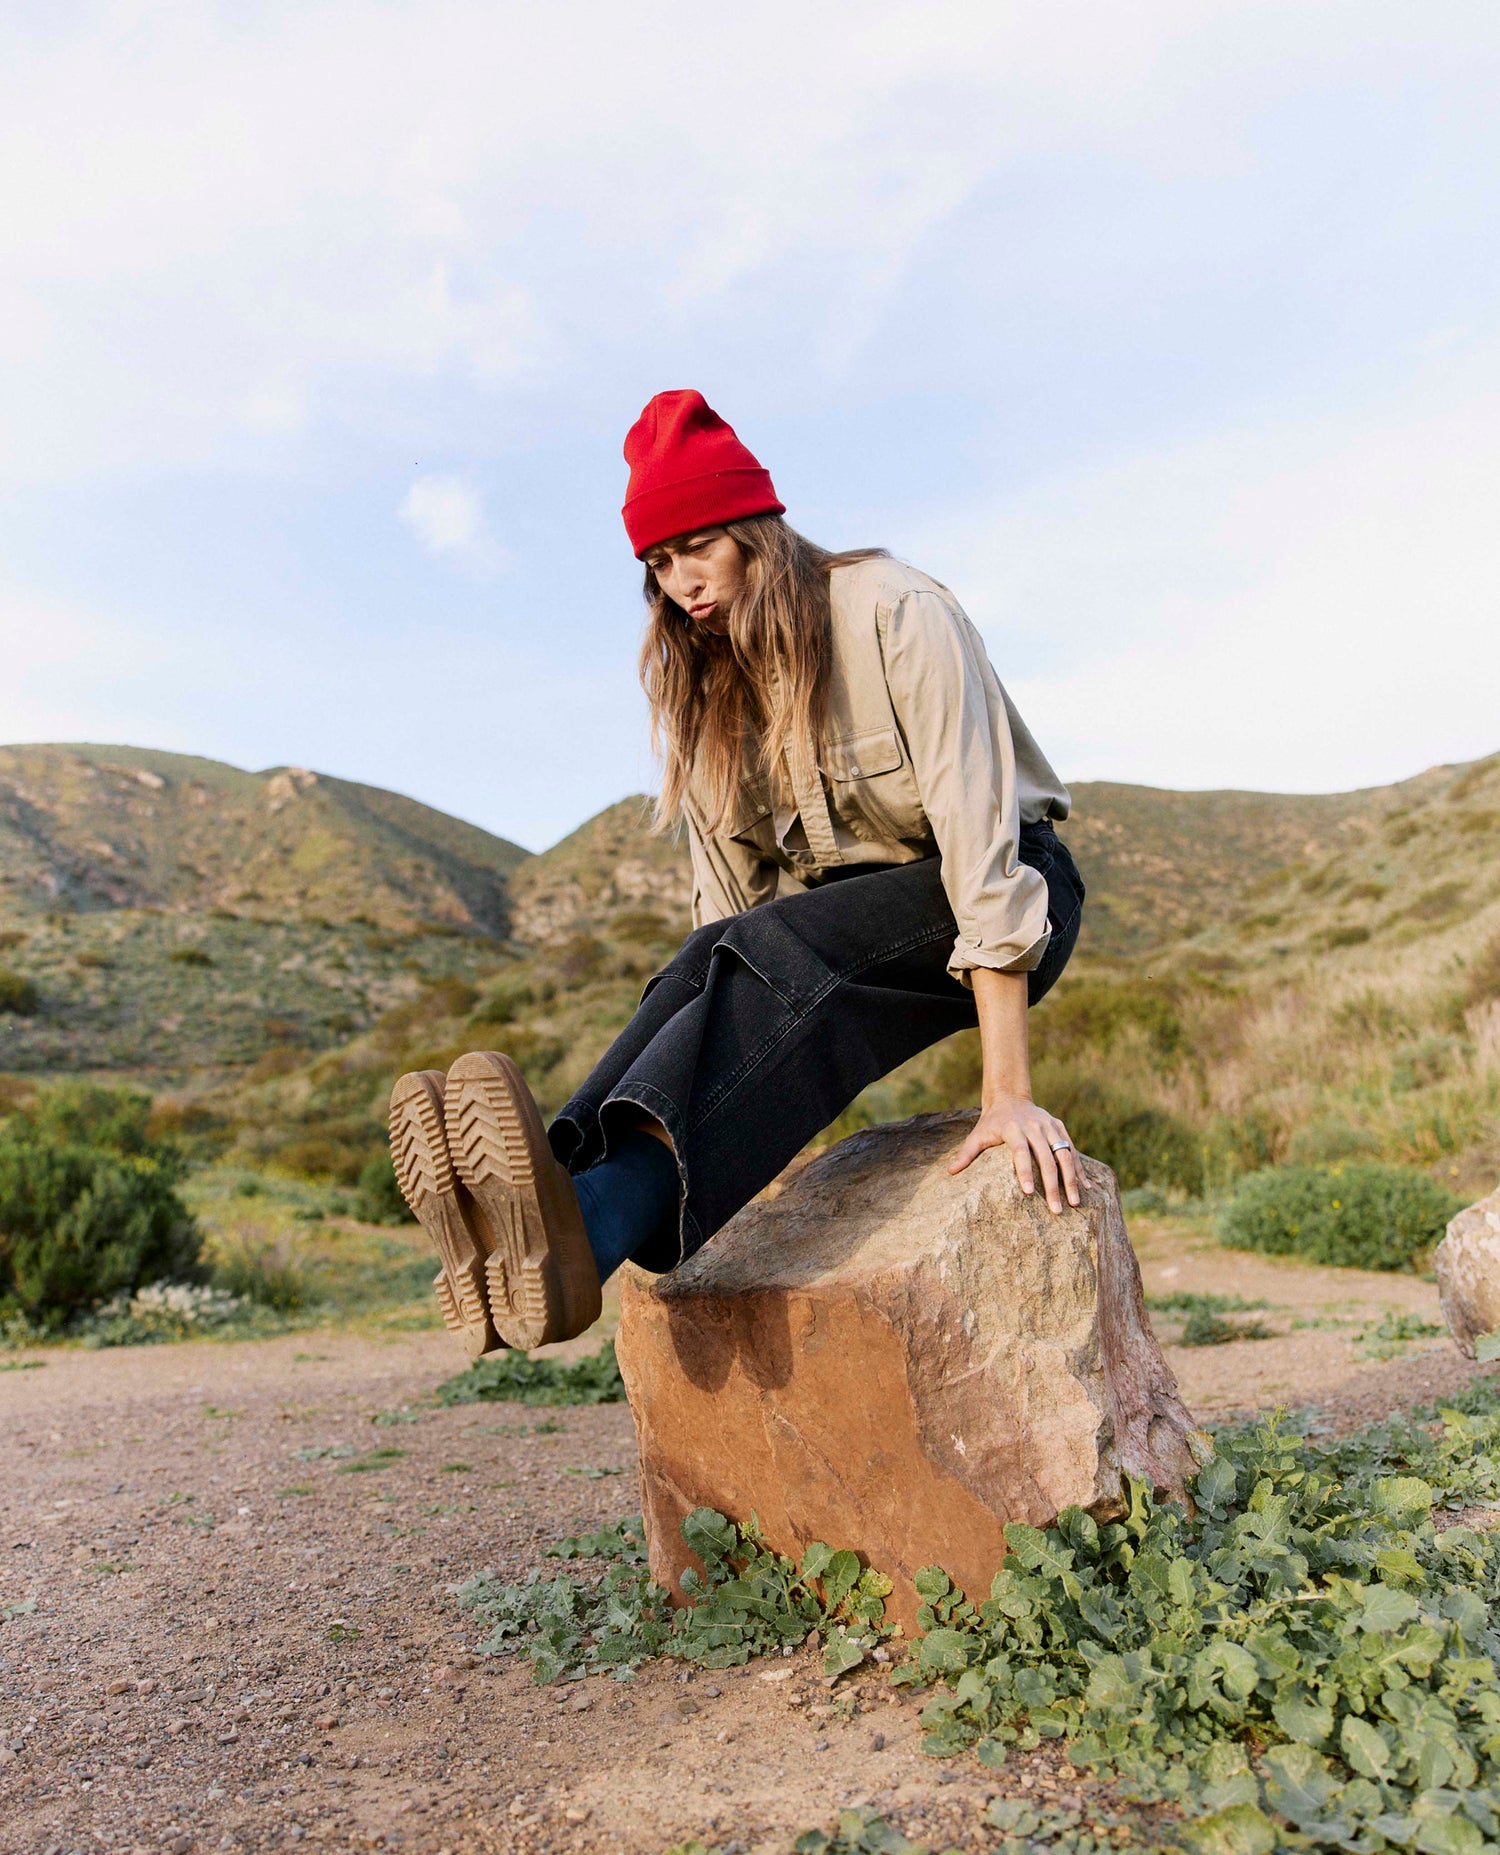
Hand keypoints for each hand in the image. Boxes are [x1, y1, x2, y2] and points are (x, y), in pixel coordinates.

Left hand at [948, 1090, 1081, 1212]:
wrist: (1010, 1097)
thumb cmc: (991, 1122)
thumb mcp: (977, 1134)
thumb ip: (967, 1153)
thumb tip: (950, 1172)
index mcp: (1014, 1129)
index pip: (1021, 1153)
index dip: (1025, 1172)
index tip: (1028, 1193)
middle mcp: (1035, 1127)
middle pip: (1047, 1159)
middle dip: (1052, 1186)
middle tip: (1056, 1210)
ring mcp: (1049, 1127)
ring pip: (1064, 1155)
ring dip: (1071, 1180)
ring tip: (1075, 1202)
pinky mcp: (1060, 1127)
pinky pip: (1072, 1150)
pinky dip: (1079, 1168)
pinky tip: (1085, 1187)